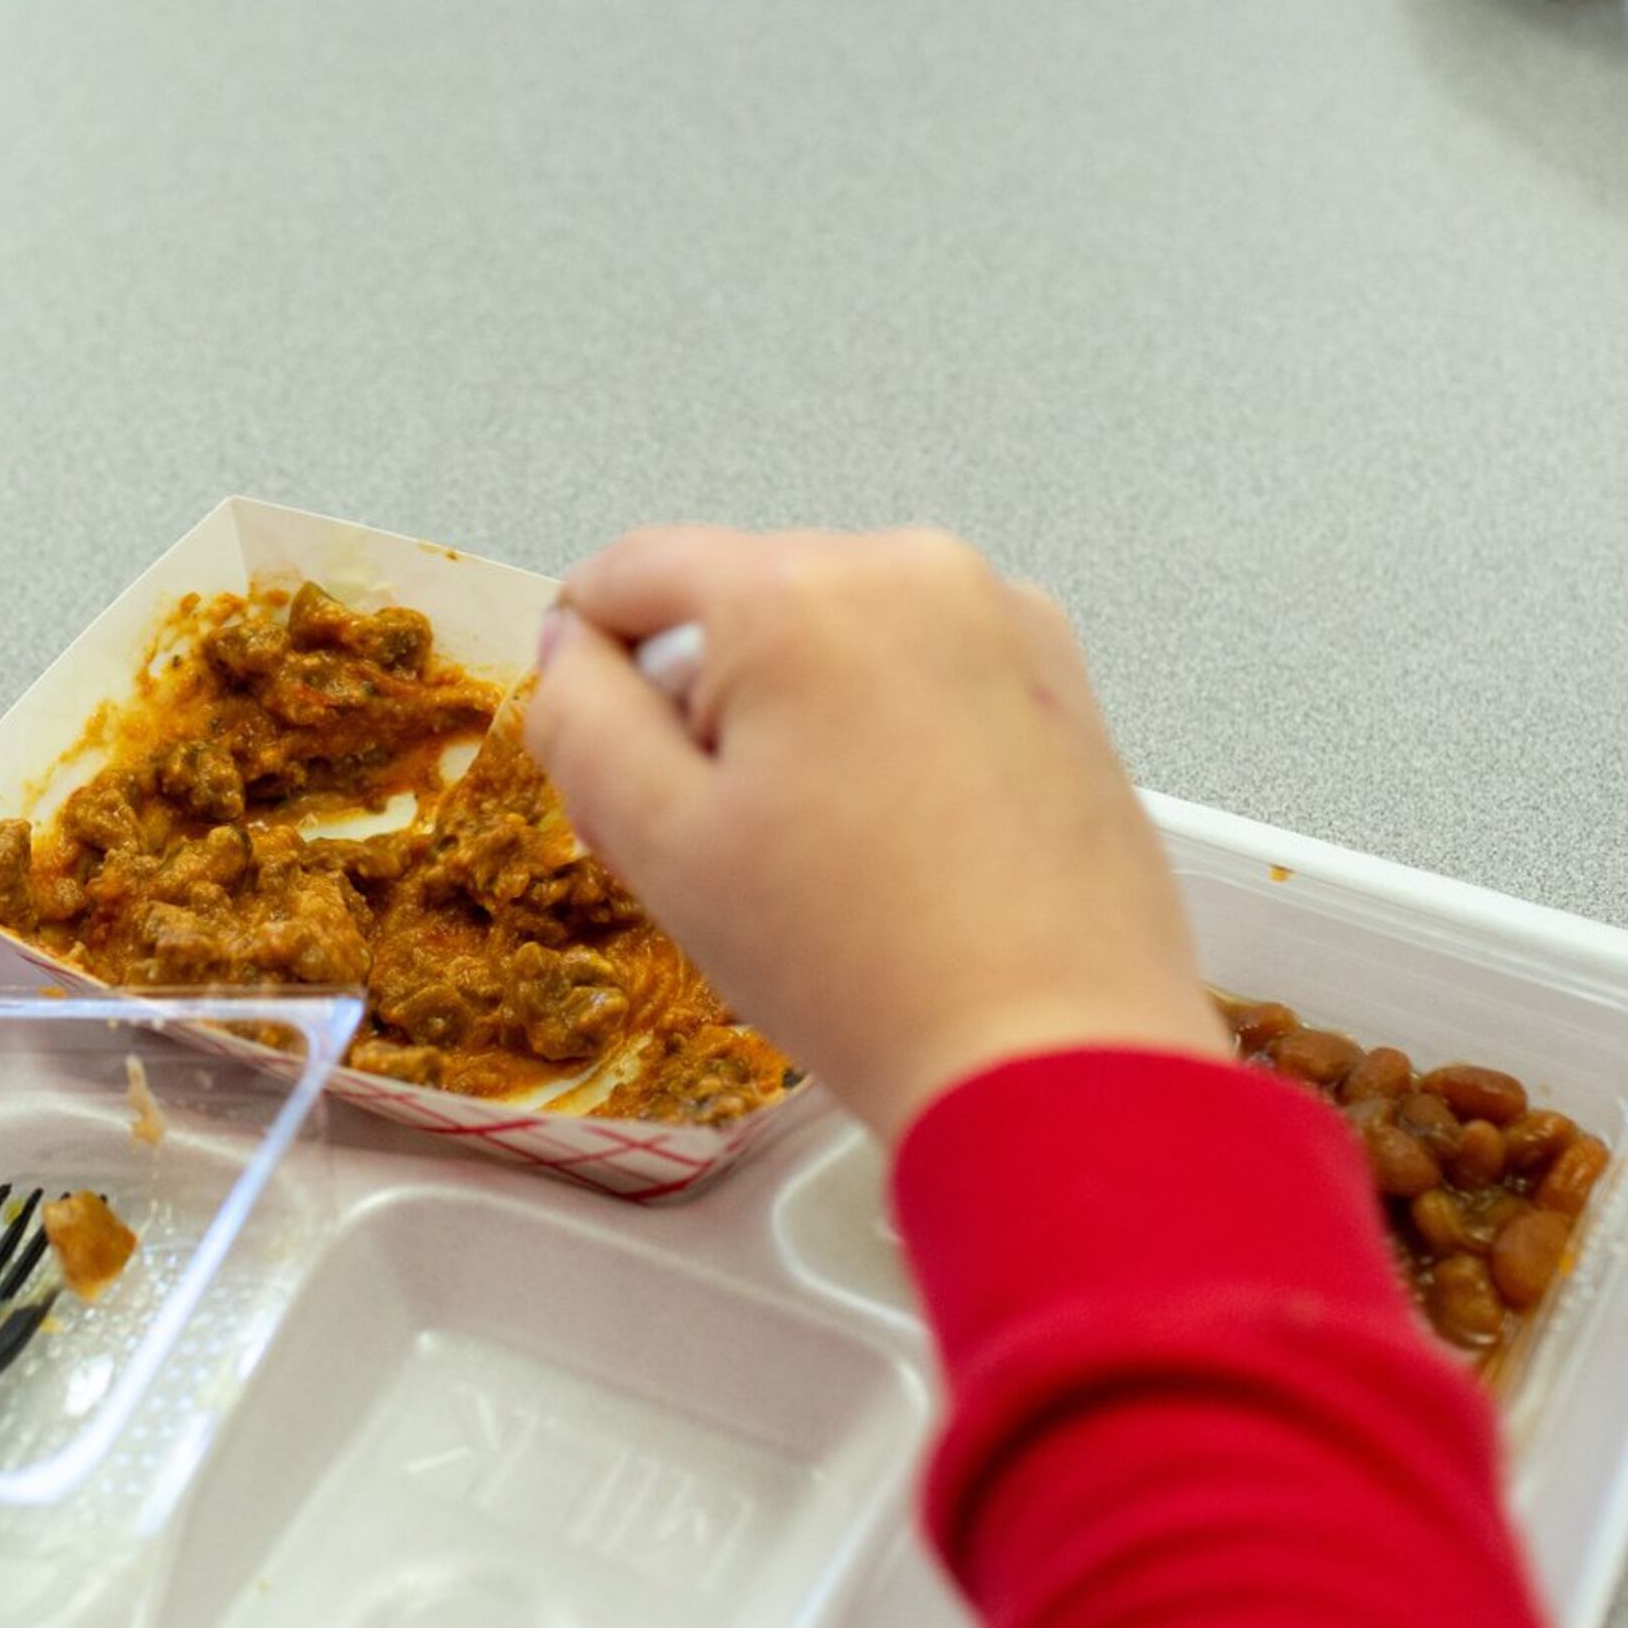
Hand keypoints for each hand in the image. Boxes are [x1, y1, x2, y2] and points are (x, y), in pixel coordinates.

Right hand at [525, 526, 1225, 1143]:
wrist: (1054, 1057)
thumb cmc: (870, 969)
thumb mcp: (659, 844)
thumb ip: (578, 718)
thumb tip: (570, 648)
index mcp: (799, 594)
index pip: (629, 573)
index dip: (590, 666)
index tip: (605, 757)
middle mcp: (911, 571)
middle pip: (736, 602)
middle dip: (704, 705)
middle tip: (709, 846)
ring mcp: (1000, 617)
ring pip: (831, 636)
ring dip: (794, 718)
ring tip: (813, 858)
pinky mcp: (1057, 674)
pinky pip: (920, 666)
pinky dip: (884, 729)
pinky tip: (892, 842)